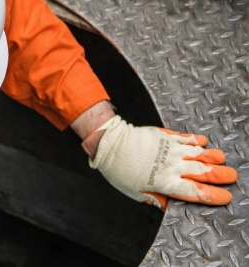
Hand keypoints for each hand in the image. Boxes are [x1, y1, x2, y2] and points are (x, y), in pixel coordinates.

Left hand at [89, 116, 237, 209]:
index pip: (196, 192)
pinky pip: (186, 138)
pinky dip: (197, 140)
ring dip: (213, 156)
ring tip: (222, 159)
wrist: (109, 143)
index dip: (214, 195)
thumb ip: (155, 198)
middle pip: (204, 172)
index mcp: (166, 183)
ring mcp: (170, 149)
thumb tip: (170, 206)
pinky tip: (204, 142)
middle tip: (232, 176)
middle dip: (221, 175)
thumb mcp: (135, 191)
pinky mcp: (165, 135)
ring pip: (199, 153)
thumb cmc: (119, 170)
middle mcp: (172, 166)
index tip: (226, 196)